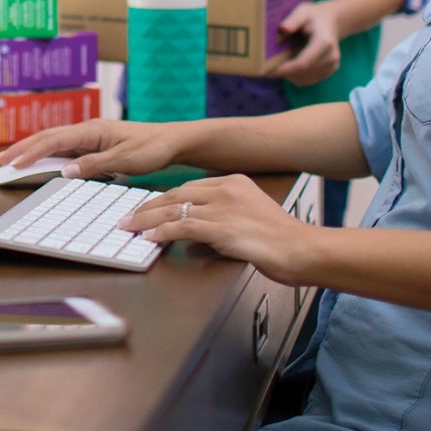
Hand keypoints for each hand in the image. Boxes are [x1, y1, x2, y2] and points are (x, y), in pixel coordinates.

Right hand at [0, 119, 181, 179]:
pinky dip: (48, 154)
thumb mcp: (124, 160)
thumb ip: (94, 165)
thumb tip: (64, 170)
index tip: (12, 164)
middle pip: (47, 138)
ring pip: (54, 142)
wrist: (172, 141)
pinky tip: (40, 161)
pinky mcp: (96, 143)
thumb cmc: (152, 148)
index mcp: (91, 130)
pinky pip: (66, 148)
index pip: (53, 140)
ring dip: (32, 150)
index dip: (30, 152)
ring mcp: (91, 136)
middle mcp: (88, 130)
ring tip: (12, 161)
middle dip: (22, 149)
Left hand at [115, 175, 315, 281]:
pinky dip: (163, 232)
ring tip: (129, 227)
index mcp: (234, 182)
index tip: (145, 208)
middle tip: (127, 217)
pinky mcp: (222, 226)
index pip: (188, 188)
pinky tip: (150, 238)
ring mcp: (224, 206)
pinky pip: (184, 226)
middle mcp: (226, 189)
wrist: (303, 249)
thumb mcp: (248, 223)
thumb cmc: (281, 242)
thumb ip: (219, 225)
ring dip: (147, 220)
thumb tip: (191, 242)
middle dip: (147, 207)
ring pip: (174, 209)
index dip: (162, 199)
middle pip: (175, 195)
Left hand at [261, 1, 341, 86]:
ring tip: (278, 65)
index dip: (285, 70)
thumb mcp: (302, 11)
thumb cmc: (312, 16)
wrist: (331, 21)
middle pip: (303, 73)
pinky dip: (296, 76)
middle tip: (265, 68)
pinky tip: (289, 66)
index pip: (303, 63)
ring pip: (305, 79)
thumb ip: (293, 20)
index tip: (267, 71)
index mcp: (324, 43)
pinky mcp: (330, 70)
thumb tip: (283, 28)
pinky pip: (309, 80)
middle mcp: (331, 56)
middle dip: (283, 73)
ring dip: (289, 75)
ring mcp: (332, 65)